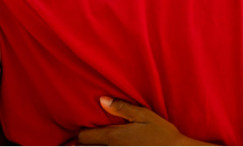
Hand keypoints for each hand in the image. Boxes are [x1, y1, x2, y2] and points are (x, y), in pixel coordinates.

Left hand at [78, 97, 202, 145]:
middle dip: (85, 142)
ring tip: (98, 141)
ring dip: (96, 146)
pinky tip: (114, 145)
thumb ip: (121, 108)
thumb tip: (102, 100)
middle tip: (90, 135)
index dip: (81, 132)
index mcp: (113, 137)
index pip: (84, 137)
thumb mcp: (144, 115)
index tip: (85, 127)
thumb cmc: (161, 134)